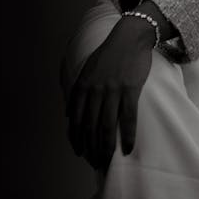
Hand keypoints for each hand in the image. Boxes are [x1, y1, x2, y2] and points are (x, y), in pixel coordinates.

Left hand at [67, 16, 153, 169]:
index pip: (76, 121)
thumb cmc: (109, 54)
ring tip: (107, 160)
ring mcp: (113, 90)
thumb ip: (77, 92)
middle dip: (91, 148)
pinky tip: (127, 148)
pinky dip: (127, 136)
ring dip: (106, 147)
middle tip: (94, 162)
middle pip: (90, 127)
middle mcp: (95, 90)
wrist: (130, 37)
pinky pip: (128, 118)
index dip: (77, 140)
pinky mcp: (131, 89)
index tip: (80, 152)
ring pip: (107, 126)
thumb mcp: (87, 70)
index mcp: (83, 86)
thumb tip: (68, 116)